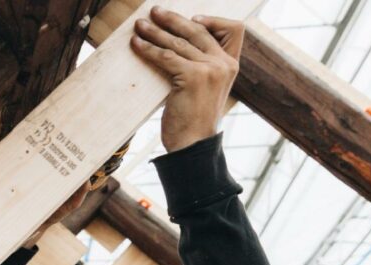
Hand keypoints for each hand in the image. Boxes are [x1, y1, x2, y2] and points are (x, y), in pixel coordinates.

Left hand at [130, 6, 243, 151]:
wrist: (193, 145)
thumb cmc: (194, 119)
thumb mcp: (206, 89)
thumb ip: (203, 67)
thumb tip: (179, 45)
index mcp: (231, 65)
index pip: (233, 29)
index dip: (213, 20)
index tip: (192, 19)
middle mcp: (224, 64)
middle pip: (198, 31)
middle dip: (173, 19)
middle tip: (154, 12)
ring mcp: (210, 69)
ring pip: (179, 42)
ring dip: (155, 32)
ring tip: (139, 26)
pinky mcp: (193, 77)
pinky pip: (166, 56)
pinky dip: (149, 49)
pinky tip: (137, 44)